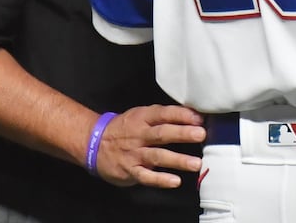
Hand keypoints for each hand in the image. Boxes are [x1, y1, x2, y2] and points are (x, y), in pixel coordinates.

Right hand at [93, 103, 207, 188]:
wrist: (94, 144)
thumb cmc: (125, 128)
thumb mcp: (140, 115)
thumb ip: (163, 116)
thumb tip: (193, 115)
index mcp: (143, 117)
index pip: (164, 113)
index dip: (182, 115)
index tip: (199, 118)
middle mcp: (140, 135)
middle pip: (162, 134)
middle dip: (182, 134)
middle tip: (201, 135)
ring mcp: (135, 154)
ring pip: (157, 156)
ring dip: (178, 159)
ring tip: (196, 163)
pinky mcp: (130, 170)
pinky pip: (146, 176)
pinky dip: (160, 179)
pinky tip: (175, 181)